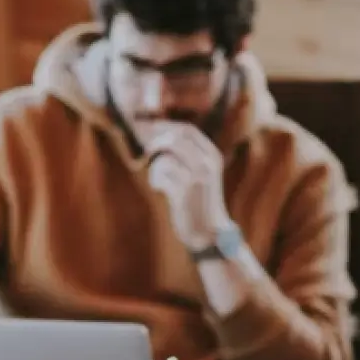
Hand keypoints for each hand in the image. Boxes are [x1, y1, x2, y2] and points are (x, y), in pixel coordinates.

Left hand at [144, 122, 231, 253]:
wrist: (208, 232)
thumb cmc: (198, 202)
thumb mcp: (200, 174)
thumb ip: (187, 156)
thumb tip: (160, 135)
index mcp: (212, 156)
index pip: (188, 130)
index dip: (166, 126)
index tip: (151, 128)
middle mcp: (207, 163)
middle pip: (175, 138)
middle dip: (156, 140)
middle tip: (146, 148)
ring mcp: (196, 177)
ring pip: (165, 158)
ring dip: (155, 168)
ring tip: (159, 180)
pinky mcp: (183, 191)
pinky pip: (160, 174)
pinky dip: (155, 180)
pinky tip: (160, 189)